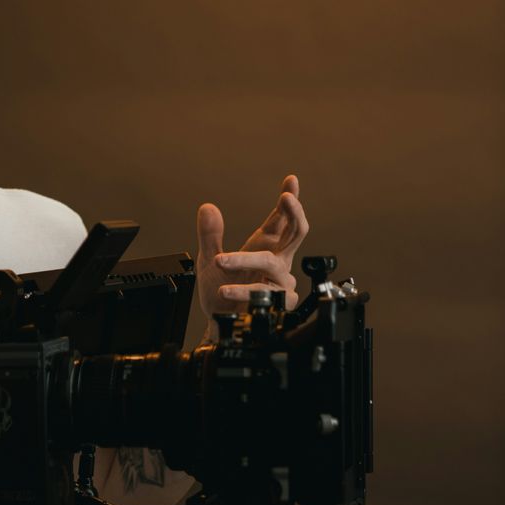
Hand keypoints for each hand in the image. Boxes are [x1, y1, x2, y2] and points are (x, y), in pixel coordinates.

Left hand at [195, 175, 309, 331]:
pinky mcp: (278, 302)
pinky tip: (225, 290)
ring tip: (221, 261)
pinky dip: (243, 290)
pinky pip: (265, 292)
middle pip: (297, 232)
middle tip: (286, 198)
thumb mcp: (210, 260)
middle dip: (294, 213)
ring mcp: (280, 281)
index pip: (282, 218)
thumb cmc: (222, 292)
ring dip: (244, 260)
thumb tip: (207, 207)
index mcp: (265, 246)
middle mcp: (277, 261)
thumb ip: (210, 235)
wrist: (221, 325)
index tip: (291, 179)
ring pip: (271, 262)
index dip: (290, 198)